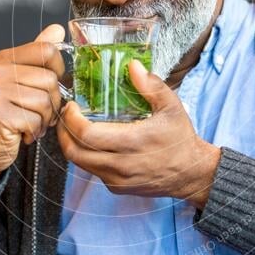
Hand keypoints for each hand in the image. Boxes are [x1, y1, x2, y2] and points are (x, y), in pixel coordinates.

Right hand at [0, 24, 65, 187]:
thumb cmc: (7, 114)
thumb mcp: (23, 81)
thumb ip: (38, 56)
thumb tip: (57, 30)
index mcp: (4, 59)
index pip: (48, 50)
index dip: (57, 72)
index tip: (47, 87)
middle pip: (50, 80)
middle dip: (51, 103)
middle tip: (37, 113)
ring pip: (45, 102)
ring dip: (43, 120)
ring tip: (28, 123)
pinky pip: (34, 121)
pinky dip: (33, 132)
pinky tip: (21, 133)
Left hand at [56, 59, 220, 208]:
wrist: (191, 174)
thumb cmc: (180, 139)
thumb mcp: (171, 107)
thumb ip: (151, 86)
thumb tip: (132, 66)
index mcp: (131, 143)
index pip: (86, 134)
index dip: (72, 120)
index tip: (71, 106)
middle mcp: (120, 165)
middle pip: (74, 152)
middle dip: (63, 132)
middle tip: (65, 116)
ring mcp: (117, 180)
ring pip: (80, 164)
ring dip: (71, 145)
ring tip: (74, 127)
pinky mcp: (117, 188)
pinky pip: (92, 171)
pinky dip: (85, 156)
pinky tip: (91, 142)